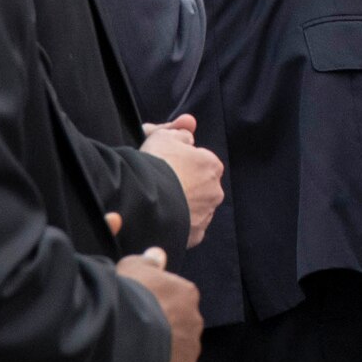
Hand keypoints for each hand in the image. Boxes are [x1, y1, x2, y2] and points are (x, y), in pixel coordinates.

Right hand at [117, 244, 201, 361]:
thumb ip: (147, 261)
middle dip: (164, 328)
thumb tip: (157, 255)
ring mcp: (192, 346)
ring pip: (179, 349)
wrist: (129, 330)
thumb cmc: (130, 295)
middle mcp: (195, 318)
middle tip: (140, 333)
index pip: (176, 299)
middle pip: (180, 324)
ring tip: (141, 351)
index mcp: (187, 293)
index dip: (157, 306)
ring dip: (165, 350)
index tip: (141, 311)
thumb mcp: (132, 267)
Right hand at [141, 114, 223, 247]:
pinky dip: (179, 224)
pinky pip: (188, 228)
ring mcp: (206, 215)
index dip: (181, 162)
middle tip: (162, 185)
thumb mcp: (163, 136)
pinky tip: (164, 219)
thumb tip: (190, 125)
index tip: (166, 166)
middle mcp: (215, 191)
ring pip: (196, 208)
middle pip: (200, 186)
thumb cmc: (155, 165)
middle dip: (185, 185)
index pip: (200, 162)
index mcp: (212, 165)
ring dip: (183, 205)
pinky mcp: (195, 236)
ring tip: (161, 203)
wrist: (146, 201)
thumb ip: (178, 130)